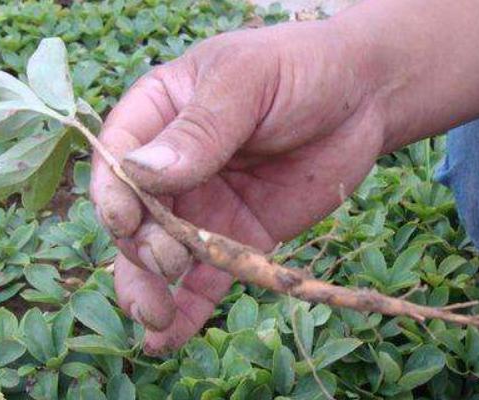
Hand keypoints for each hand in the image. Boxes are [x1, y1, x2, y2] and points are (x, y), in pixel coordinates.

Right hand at [90, 20, 384, 353]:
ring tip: (155, 321)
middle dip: (140, 247)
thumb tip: (141, 173)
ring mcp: (204, 204)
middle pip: (135, 216)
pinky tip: (172, 335)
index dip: (114, 194)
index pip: (116, 159)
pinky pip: (208, 276)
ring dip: (151, 290)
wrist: (363, 98)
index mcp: (158, 113)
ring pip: (162, 254)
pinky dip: (189, 306)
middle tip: (168, 263)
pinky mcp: (240, 234)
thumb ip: (198, 130)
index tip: (127, 220)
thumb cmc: (300, 69)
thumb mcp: (246, 82)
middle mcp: (172, 164)